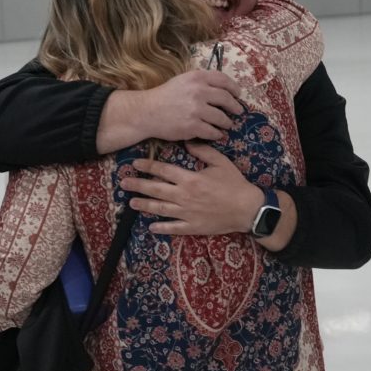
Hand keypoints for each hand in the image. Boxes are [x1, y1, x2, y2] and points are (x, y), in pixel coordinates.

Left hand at [119, 141, 261, 235]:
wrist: (247, 209)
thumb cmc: (234, 183)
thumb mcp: (220, 162)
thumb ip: (203, 151)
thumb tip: (187, 142)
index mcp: (190, 179)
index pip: (163, 171)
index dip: (148, 167)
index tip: (135, 164)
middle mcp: (184, 196)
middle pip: (156, 190)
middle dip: (138, 186)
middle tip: (123, 183)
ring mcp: (187, 213)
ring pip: (160, 209)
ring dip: (144, 206)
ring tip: (131, 203)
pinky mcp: (193, 227)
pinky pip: (174, 228)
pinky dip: (162, 228)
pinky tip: (151, 227)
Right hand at [140, 70, 243, 141]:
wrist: (147, 112)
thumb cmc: (165, 96)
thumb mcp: (183, 80)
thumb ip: (201, 82)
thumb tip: (223, 89)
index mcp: (197, 77)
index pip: (224, 80)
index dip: (234, 88)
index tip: (238, 94)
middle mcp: (199, 91)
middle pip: (226, 99)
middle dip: (235, 107)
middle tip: (238, 111)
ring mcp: (196, 110)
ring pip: (222, 118)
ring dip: (227, 122)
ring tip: (227, 124)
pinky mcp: (193, 126)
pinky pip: (213, 132)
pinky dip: (217, 134)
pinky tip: (217, 134)